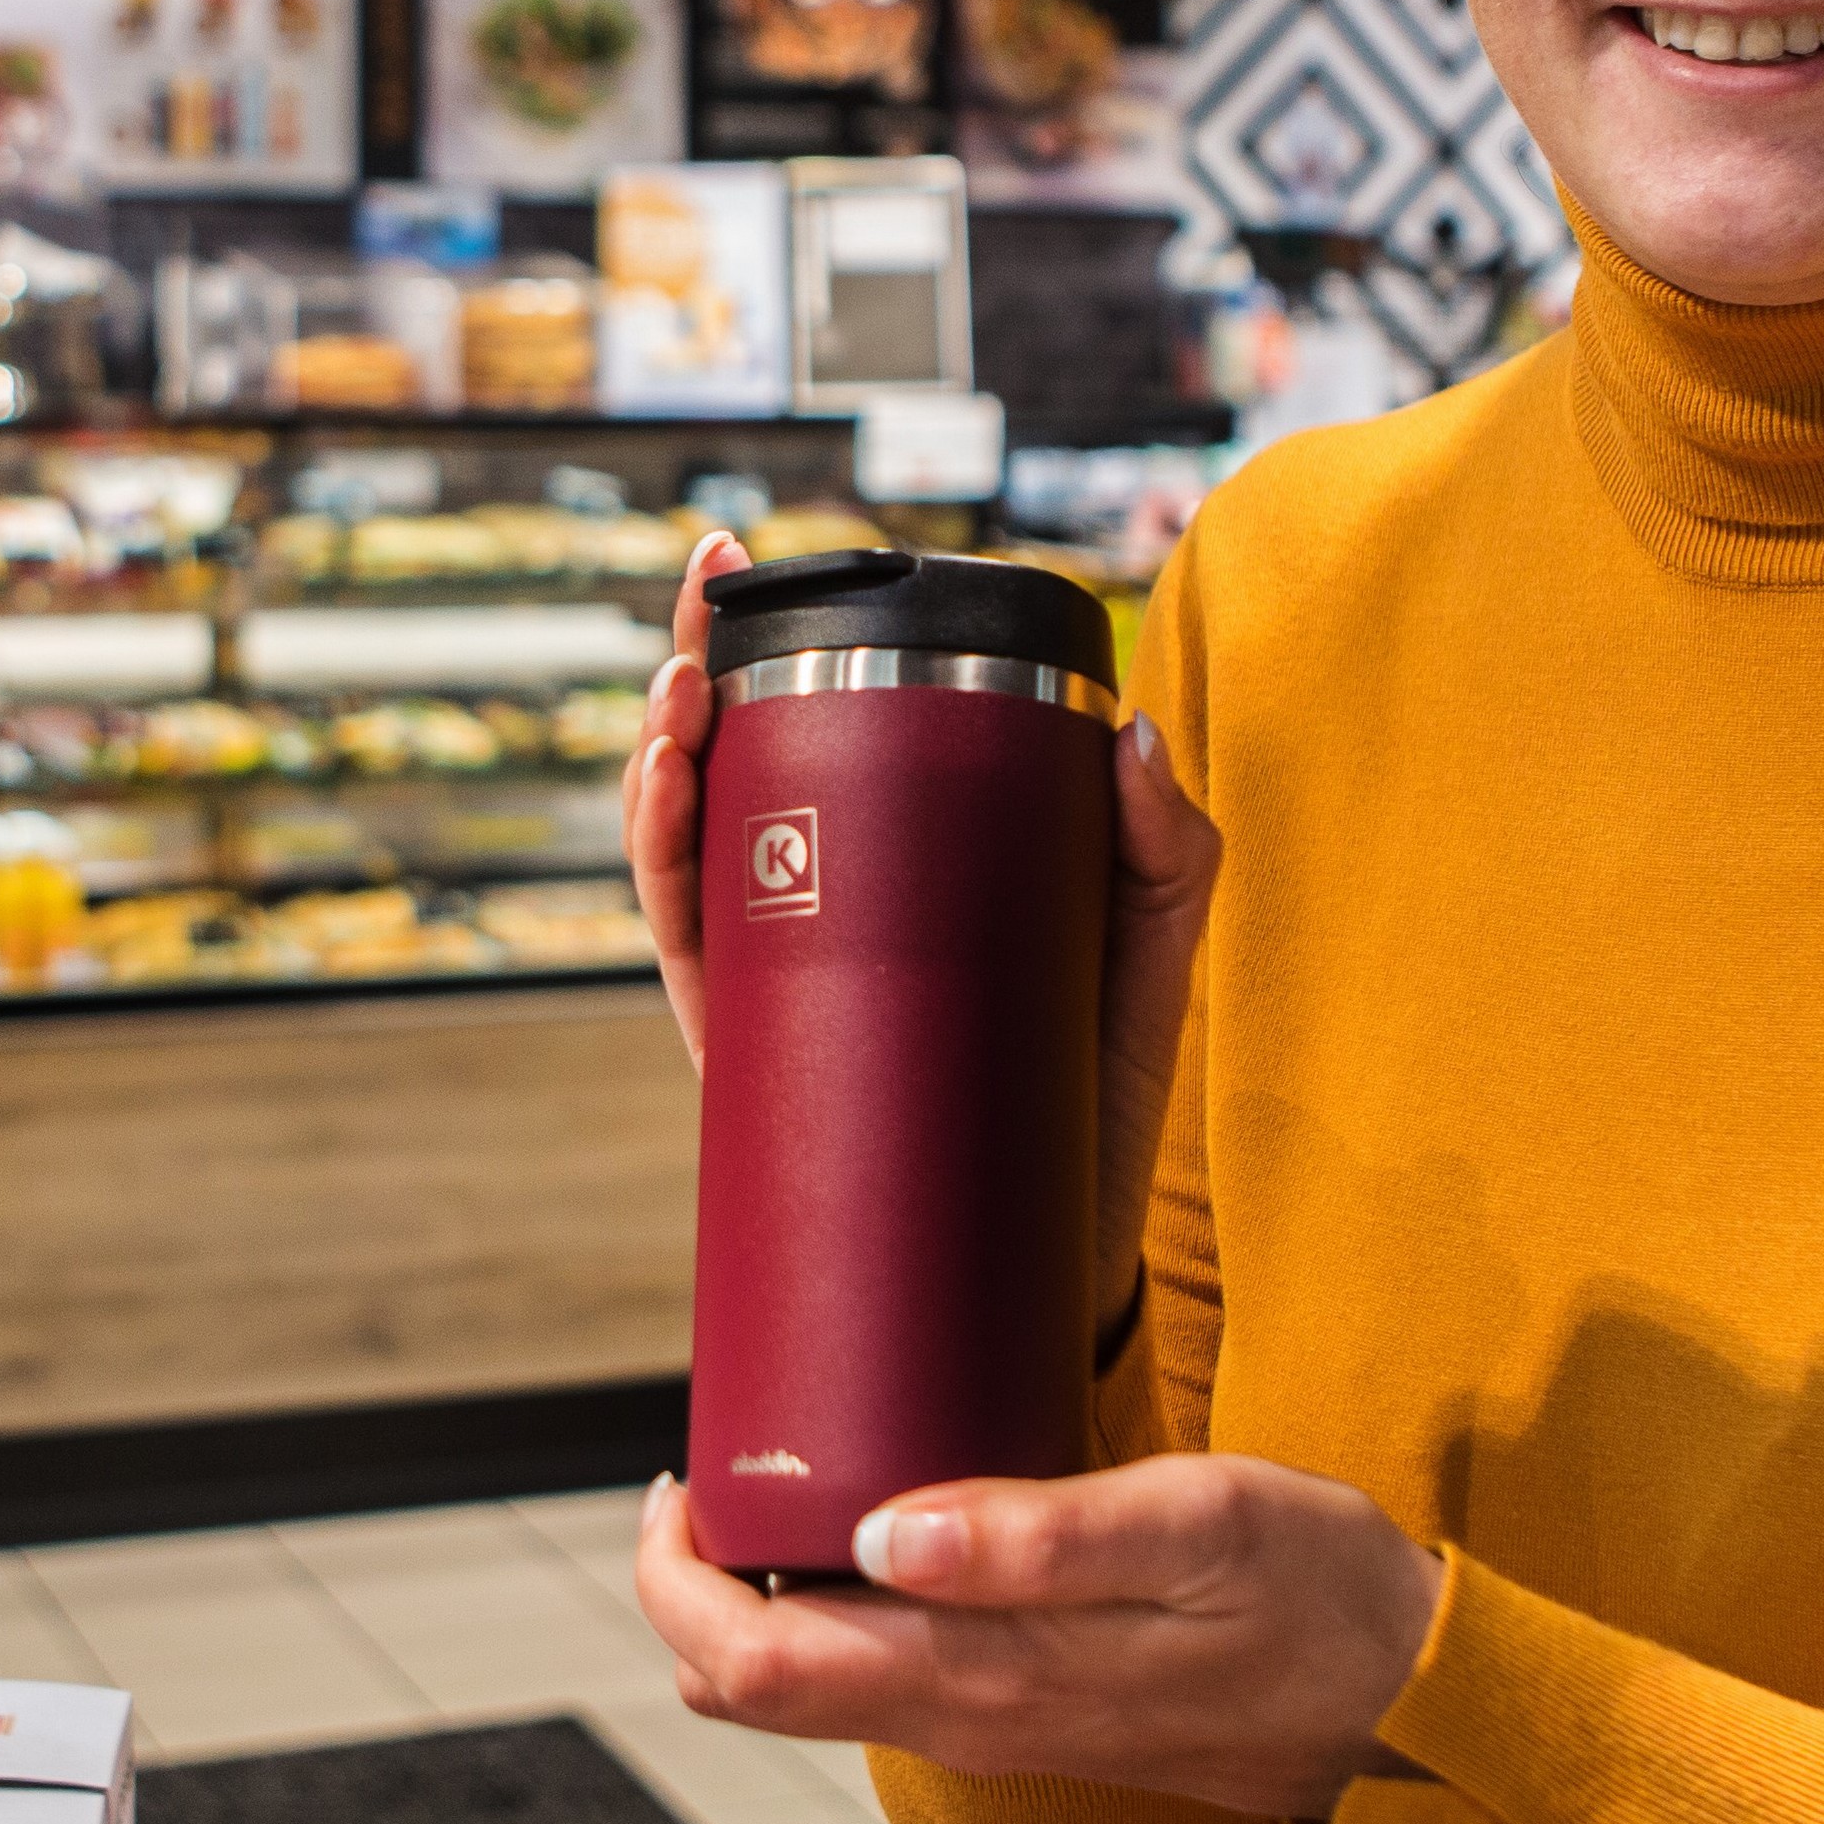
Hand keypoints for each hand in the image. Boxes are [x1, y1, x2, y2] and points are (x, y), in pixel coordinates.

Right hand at [623, 533, 1222, 1314]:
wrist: (1060, 1262)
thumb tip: (1136, 729)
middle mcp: (818, 909)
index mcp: (893, 862)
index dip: (766, 640)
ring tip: (683, 684)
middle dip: (695, 662)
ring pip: (685, 844)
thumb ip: (1162, 846)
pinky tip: (670, 792)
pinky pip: (685, 950)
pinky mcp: (754, 1058)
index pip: (814, 731)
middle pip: (730, 765)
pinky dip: (662, 863)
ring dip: (662, 749)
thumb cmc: (1094, 1095)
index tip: (749, 561)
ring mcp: (779, 978)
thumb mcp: (1147, 949)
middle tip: (706, 588)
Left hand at [634, 1455, 1444, 1819]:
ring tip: (780, 1483)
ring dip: (764, 1601)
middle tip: (709, 1475)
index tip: (679, 1484)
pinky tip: (875, 1527)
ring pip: (817, 1690)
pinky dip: (838, 1611)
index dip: (682, 1584)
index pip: (761, 1666)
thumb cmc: (1319, 1591)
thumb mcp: (1201, 1524)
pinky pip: (888, 1677)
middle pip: (761, 1690)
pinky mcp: (1036, 1706)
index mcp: (991, 1673)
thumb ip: (1044, 1534)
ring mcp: (1002, 1722)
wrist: (1412, 1692)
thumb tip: (884, 1535)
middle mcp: (975, 1716)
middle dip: (696, 1594)